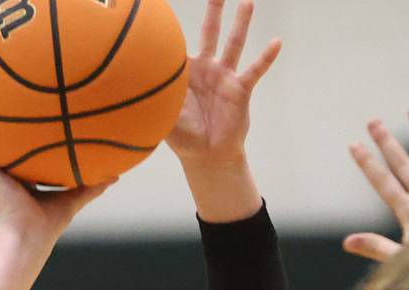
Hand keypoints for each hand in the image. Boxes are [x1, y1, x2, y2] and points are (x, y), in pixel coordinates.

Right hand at [0, 126, 108, 244]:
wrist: (31, 234)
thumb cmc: (51, 221)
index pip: (28, 155)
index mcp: (28, 180)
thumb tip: (116, 175)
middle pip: (5, 148)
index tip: (31, 125)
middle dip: (0, 131)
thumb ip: (93, 186)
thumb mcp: (74, 197)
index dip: (29, 141)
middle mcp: (11, 175)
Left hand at [166, 0, 280, 167]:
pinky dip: (266, 57)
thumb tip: (133, 84)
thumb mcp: (164, 113)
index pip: (180, 43)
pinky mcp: (240, 89)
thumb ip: (154, 96)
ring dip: (241, 23)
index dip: (175, 28)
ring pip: (234, 44)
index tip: (165, 6)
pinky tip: (276, 42)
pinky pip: (255, 70)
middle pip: (210, 32)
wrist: (207, 155)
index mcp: (185, 71)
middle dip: (214, 10)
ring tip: (247, 2)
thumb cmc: (183, 136)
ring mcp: (225, 77)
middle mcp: (207, 68)